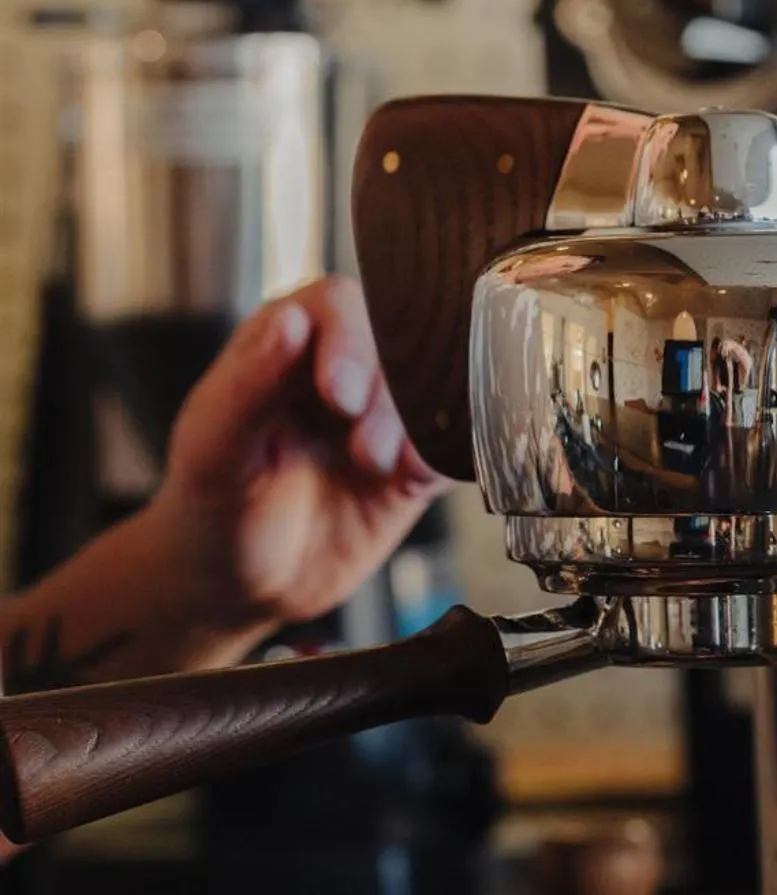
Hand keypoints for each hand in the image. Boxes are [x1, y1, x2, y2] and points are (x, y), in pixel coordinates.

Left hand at [146, 277, 442, 641]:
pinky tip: (410, 480)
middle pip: (396, 342)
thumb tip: (291, 320)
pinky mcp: (410, 470)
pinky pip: (446, 448)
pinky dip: (441, 457)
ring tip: (375, 466)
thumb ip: (249, 383)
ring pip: (427, 392)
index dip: (349, 341)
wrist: (240, 587)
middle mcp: (341, 372)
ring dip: (412, 425)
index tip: (338, 395)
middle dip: (386, 390)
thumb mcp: (214, 447)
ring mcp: (380, 420)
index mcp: (285, 346)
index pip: (337, 307)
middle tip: (363, 445)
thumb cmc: (212, 508)